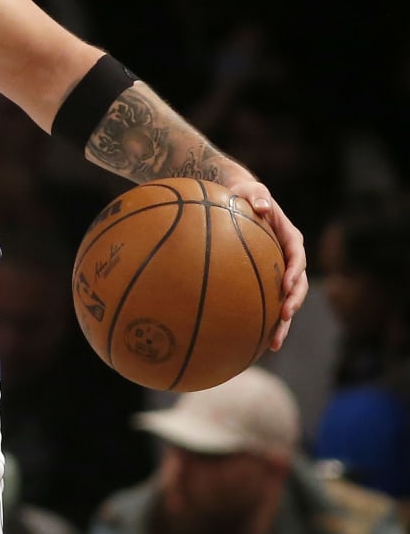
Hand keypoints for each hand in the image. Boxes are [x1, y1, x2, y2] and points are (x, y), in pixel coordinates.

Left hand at [225, 177, 306, 349]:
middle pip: (297, 283)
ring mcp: (278, 272)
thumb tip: (262, 206)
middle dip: (293, 301)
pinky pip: (266, 304)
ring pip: (286, 300)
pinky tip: (253, 343)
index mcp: (289, 237)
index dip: (295, 270)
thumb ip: (256, 195)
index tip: (287, 284)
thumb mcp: (249, 190)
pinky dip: (263, 322)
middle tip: (285, 316)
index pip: (297, 255)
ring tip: (273, 343)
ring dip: (282, 322)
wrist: (235, 201)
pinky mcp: (264, 282)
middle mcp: (288, 257)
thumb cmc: (242, 194)